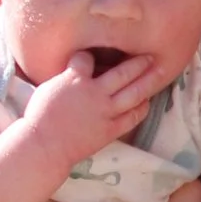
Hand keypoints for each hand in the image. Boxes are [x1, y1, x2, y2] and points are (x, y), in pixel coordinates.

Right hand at [26, 48, 164, 159]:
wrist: (44, 146)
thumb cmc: (40, 118)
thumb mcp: (48, 88)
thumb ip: (65, 77)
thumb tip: (74, 69)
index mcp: (75, 79)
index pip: (87, 58)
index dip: (89, 55)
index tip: (93, 55)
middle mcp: (95, 92)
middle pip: (123, 72)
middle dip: (138, 62)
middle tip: (150, 56)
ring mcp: (105, 112)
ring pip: (134, 92)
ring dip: (149, 80)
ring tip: (160, 71)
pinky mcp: (110, 130)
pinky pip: (132, 117)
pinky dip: (142, 109)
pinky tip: (146, 103)